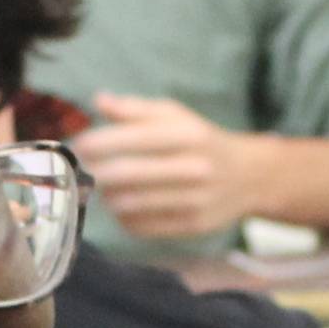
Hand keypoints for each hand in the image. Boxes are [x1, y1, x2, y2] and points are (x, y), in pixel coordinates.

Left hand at [73, 94, 272, 242]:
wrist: (249, 177)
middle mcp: (194, 168)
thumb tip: (99, 100)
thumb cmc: (202, 141)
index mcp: (189, 135)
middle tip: (84, 171)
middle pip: (128, 175)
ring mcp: (195, 201)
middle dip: (97, 173)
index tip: (79, 145)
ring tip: (104, 188)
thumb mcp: (177, 116)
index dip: (99, 143)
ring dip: (108, 196)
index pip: (134, 139)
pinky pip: (142, 226)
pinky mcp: (192, 226)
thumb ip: (136, 109)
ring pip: (131, 204)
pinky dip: (123, 217)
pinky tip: (123, 206)